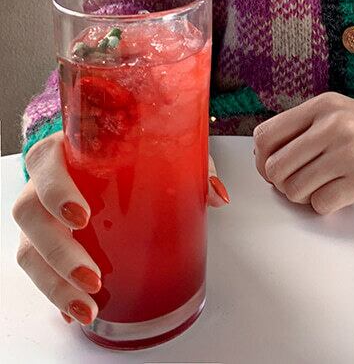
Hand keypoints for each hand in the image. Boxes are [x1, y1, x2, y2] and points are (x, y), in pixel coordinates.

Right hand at [13, 130, 228, 325]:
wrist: (110, 156)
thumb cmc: (131, 151)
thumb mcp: (163, 149)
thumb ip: (192, 164)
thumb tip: (217, 194)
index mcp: (67, 149)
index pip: (45, 161)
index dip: (56, 189)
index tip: (82, 216)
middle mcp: (44, 181)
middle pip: (30, 213)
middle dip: (59, 252)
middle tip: (92, 276)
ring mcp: (41, 214)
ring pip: (29, 250)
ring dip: (56, 284)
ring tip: (89, 304)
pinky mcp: (43, 243)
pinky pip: (39, 271)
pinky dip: (57, 294)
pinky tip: (78, 312)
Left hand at [253, 91, 353, 214]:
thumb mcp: (341, 115)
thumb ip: (305, 130)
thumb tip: (266, 161)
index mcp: (323, 106)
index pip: (265, 137)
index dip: (265, 161)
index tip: (283, 169)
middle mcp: (333, 124)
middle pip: (275, 169)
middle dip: (285, 184)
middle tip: (307, 184)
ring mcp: (349, 151)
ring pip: (294, 190)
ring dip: (306, 197)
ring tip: (328, 187)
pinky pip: (321, 205)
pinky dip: (327, 206)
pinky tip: (345, 194)